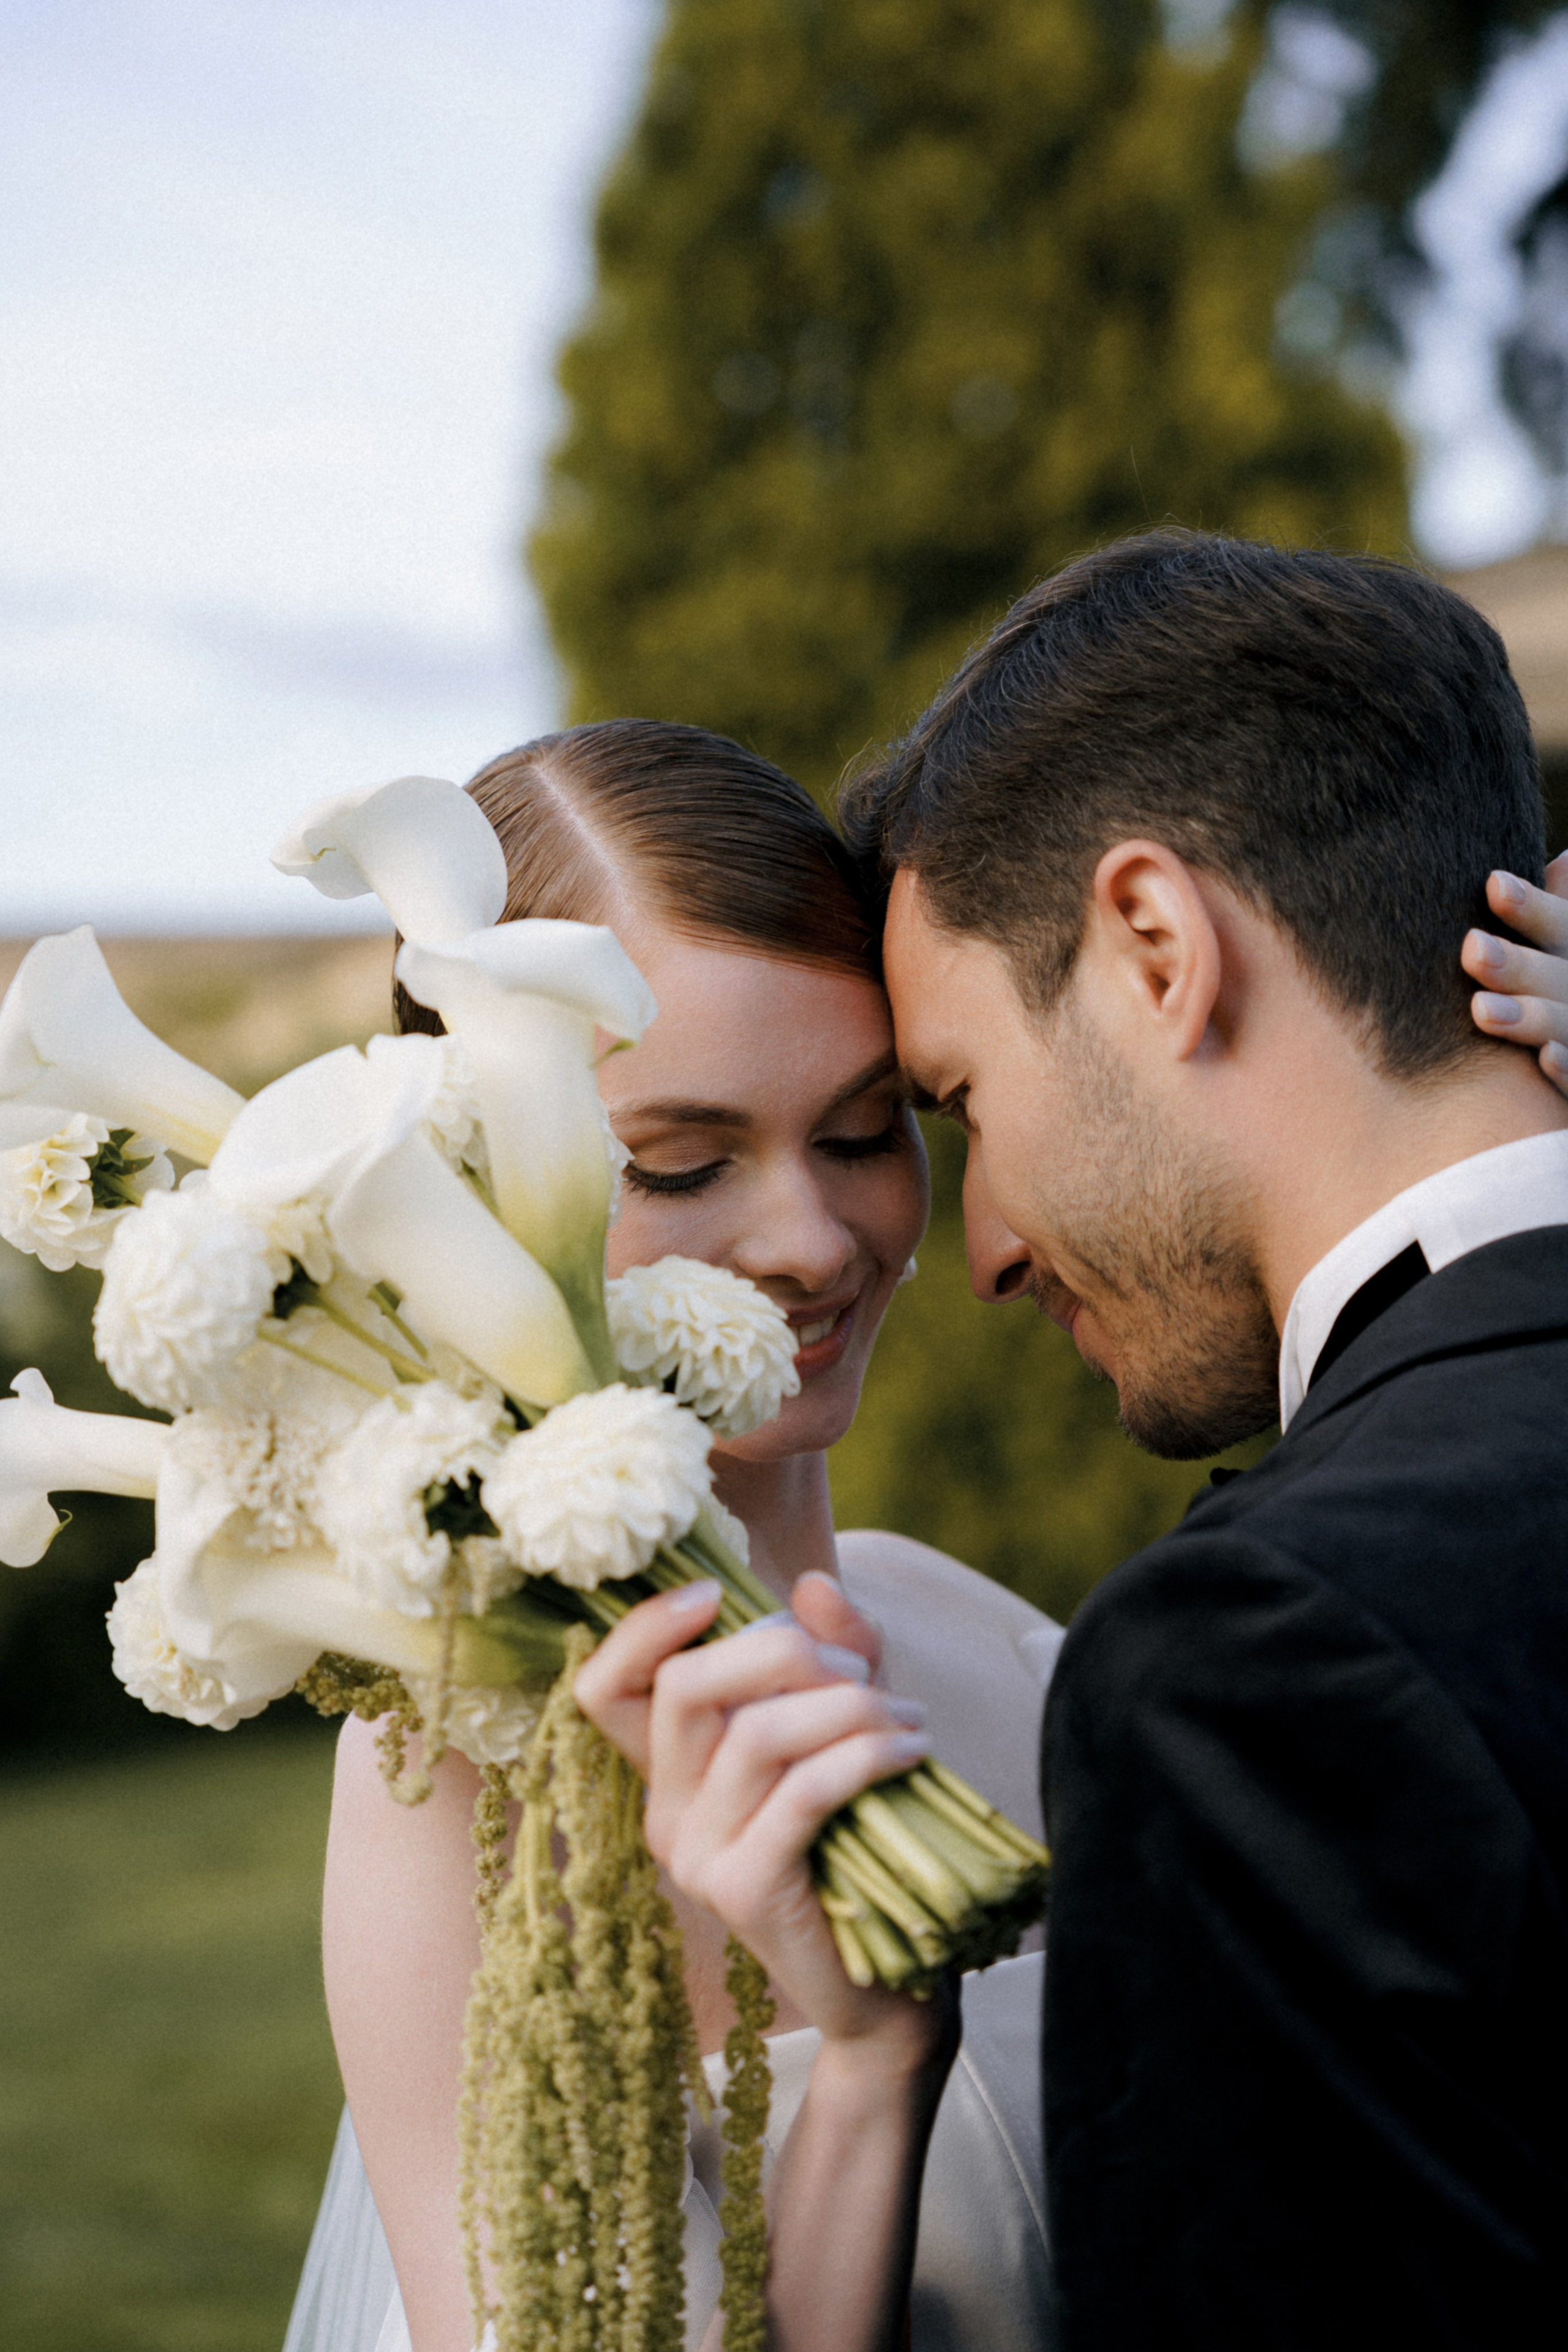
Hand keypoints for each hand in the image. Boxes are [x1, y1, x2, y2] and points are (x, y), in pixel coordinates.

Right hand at [573, 1582, 947, 2069]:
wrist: (889, 1990)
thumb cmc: (862, 1848)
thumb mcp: (846, 1729)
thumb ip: (832, 1654)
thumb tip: (813, 1584)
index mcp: (671, 1773)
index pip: (605, 1689)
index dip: (640, 1629)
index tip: (714, 1591)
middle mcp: (665, 1813)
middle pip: (685, 1687)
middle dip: (779, 1650)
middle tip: (858, 1672)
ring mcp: (696, 1857)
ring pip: (754, 1734)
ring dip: (845, 1706)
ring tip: (906, 1719)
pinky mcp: (742, 1890)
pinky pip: (801, 1791)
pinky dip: (864, 1755)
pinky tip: (912, 1750)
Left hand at [1465, 857, 1567, 1092]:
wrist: (1563, 1081)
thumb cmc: (1556, 999)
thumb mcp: (1560, 956)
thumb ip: (1558, 917)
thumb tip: (1564, 860)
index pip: (1559, 925)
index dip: (1531, 907)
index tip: (1493, 884)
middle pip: (1554, 975)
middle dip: (1516, 964)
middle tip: (1472, 949)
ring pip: (1562, 1024)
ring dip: (1528, 1017)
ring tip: (1481, 1010)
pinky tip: (1546, 1060)